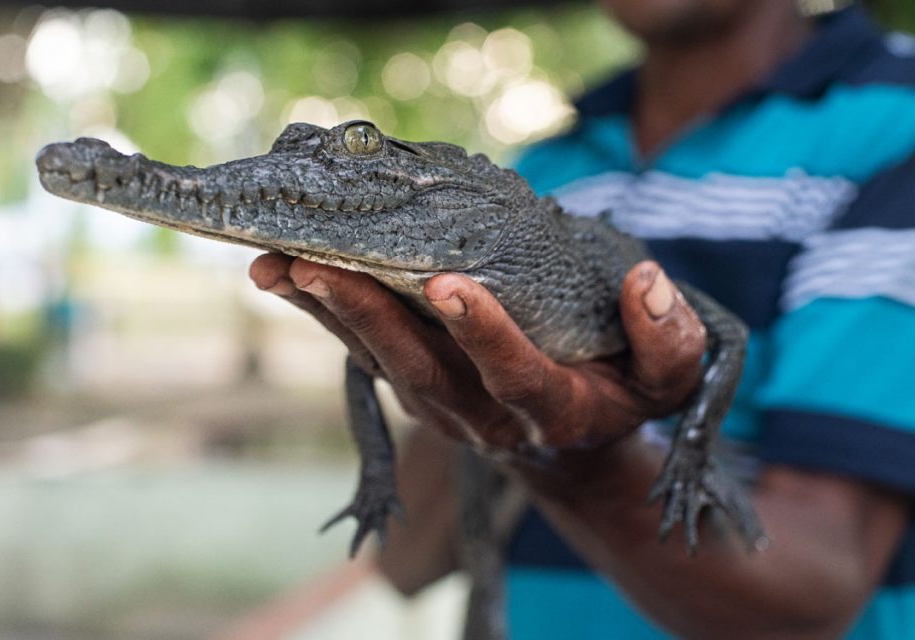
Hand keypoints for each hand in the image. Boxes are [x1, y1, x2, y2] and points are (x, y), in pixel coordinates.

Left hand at [248, 253, 706, 457]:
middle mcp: (481, 414)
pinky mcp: (411, 385)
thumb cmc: (618, 397)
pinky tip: (282, 272)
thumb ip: (667, 340)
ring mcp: (437, 403)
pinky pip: (363, 347)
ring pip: (378, 357)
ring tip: (278, 263)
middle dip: (369, 315)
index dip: (483, 333)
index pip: (513, 374)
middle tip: (319, 264)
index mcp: (547, 410)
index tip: (449, 284)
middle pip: (419, 367)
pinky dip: (324, 311)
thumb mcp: (665, 380)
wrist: (567, 446)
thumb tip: (648, 282)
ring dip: (328, 311)